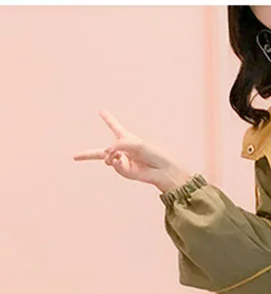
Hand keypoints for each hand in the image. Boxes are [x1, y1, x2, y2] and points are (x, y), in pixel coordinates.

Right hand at [73, 110, 192, 192]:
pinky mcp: (125, 171)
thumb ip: (119, 145)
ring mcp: (123, 162)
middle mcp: (123, 151)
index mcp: (127, 139)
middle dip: (87, 155)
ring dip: (112, 155)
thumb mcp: (135, 144)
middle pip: (101, 152)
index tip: (102, 111)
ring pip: (107, 158)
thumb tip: (107, 157)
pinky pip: (115, 165)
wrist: (163, 170)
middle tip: (74, 157)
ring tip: (121, 156)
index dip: (108, 119)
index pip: (115, 127)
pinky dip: (117, 162)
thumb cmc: (154, 154)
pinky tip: (123, 161)